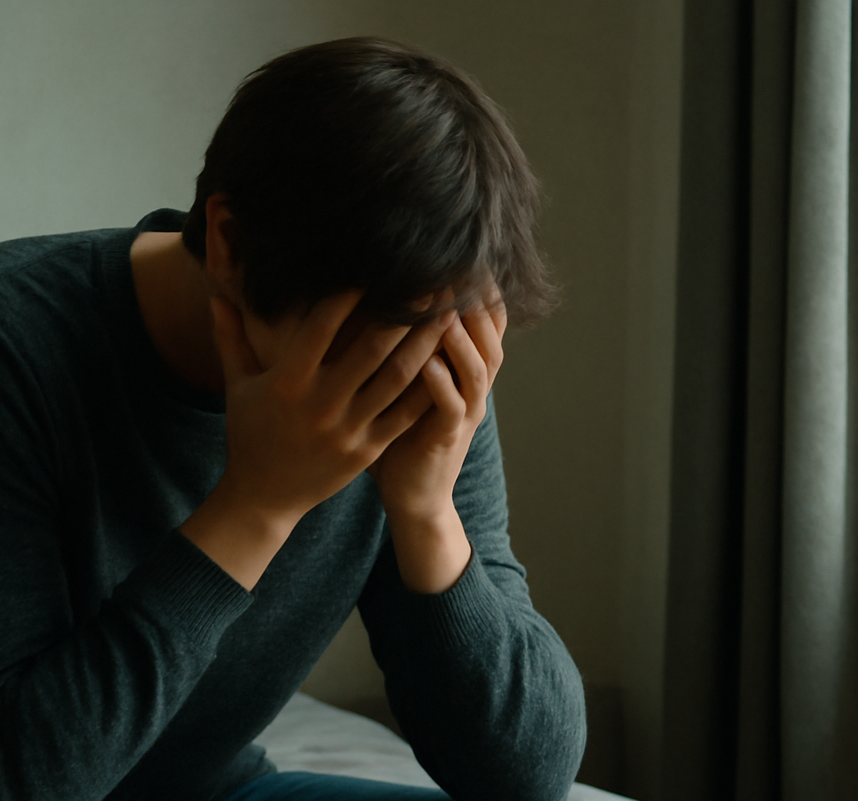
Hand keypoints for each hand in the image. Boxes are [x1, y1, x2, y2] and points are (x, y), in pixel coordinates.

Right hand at [180, 291, 447, 588]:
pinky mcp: (366, 451)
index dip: (350, 293)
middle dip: (404, 312)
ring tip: (447, 313)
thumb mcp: (237, 385)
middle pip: (372, 348)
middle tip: (430, 280)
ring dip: (425, 343)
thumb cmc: (249, 434)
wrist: (262, 499)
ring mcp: (347, 429)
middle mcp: (320, 404)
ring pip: (397, 379)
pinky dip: (429, 388)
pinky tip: (448, 362)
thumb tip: (215, 292)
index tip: (375, 265)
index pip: (323, 325)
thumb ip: (230, 336)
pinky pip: (405, 415)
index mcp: (287, 381)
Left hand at [368, 289, 506, 592]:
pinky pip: (453, 407)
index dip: (477, 285)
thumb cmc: (398, 432)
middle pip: (489, 333)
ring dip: (462, 337)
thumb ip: (398, 339)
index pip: (482, 317)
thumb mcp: (401, 380)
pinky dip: (443, 385)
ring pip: (478, 367)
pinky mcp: (447, 438)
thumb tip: (368, 292)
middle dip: (476, 300)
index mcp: (462, 367)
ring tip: (446, 309)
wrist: (410, 493)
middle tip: (459, 267)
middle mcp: (472, 385)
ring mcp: (464, 412)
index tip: (460, 250)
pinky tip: (427, 364)